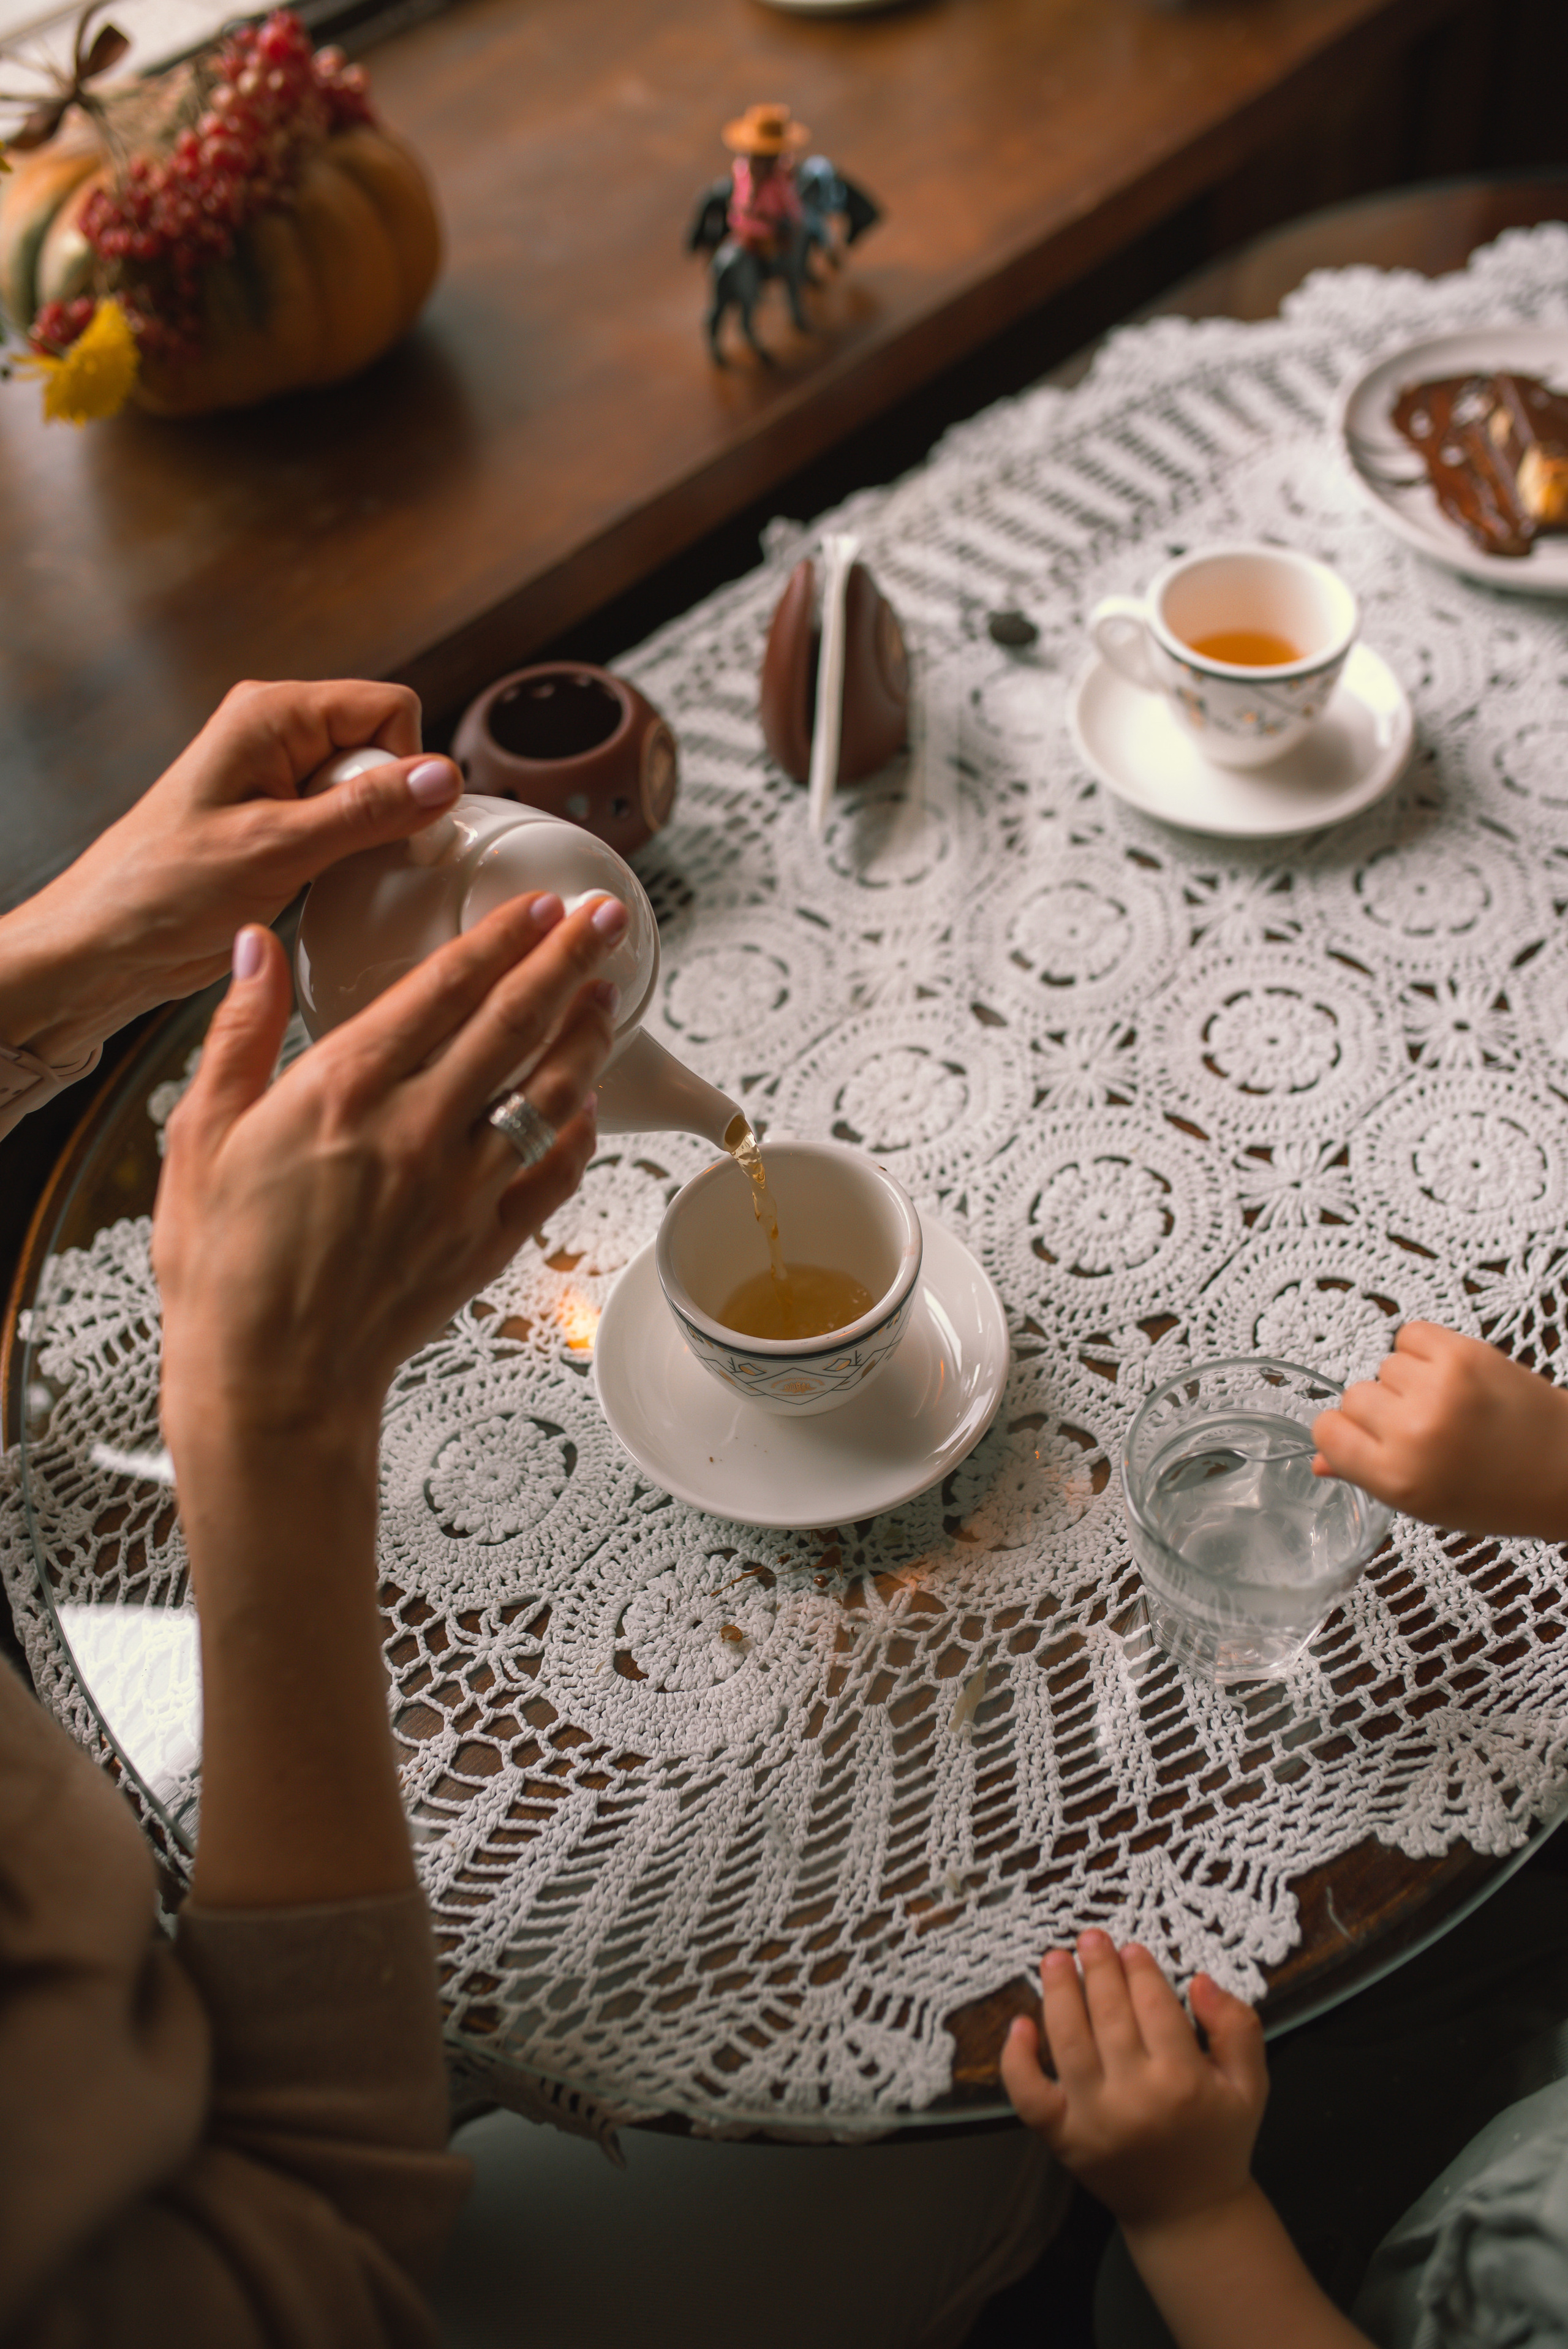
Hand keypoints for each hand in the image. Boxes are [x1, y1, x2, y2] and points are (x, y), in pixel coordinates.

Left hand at [0, 679, 461, 1067]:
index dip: (407, 766)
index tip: (395, 825)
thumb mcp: (277, 849)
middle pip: (385, 749)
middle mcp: (278, 735)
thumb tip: (443, 777)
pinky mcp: (284, 821)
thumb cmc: (163, 889)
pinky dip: (352, 855)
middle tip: (346, 855)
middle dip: (386, 805)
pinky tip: (324, 883)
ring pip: (372, 792)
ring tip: (326, 873)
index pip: (388, 708)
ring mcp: (282, 779)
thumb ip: (367, 811)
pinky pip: (349, 825)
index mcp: (270, 715)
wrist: (111, 944)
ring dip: (369, 835)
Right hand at [154, 888, 621, 1458]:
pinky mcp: (486, 1242)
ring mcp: (462, 1187)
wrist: (269, 1381)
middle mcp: (416, 1128)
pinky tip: (589, 1105)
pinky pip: (553, 1174)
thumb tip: (256, 946)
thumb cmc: (224, 1266)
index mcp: (343, 1089)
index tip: (538, 903)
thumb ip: (237, 1032)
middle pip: (515, 1022)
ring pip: (550, 1091)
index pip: (444, 988)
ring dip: (587, 1035)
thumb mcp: (200, 1135)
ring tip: (609, 993)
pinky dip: (579, 1132)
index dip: (501, 938)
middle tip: (609, 918)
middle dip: (570, 960)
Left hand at [1001, 1932, 1266, 2230]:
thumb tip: (1200, 1981)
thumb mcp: (1251, 2085)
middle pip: (1110, 2016)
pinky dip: (1016, 2060)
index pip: (1155, 2006)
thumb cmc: (1219, 2140)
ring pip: (1068, 2042)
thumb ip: (1238, 2028)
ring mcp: (1092, 2120)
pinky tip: (1019, 2024)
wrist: (1188, 2214)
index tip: (1130, 1948)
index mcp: (1184, 2081)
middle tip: (1090, 1938)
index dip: (1140, 1971)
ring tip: (1055, 1959)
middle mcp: (1135, 2098)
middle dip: (1098, 1969)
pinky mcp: (1062, 2139)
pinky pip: (1029, 2095)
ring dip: (1058, 1993)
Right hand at [1311, 1320, 1567, 1537]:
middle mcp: (1414, 1432)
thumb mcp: (1425, 1503)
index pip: (1328, 1432)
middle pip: (1353, 1397)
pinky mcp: (1465, 1353)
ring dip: (1406, 1380)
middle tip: (1421, 1426)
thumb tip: (1320, 1458)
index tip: (1367, 1437)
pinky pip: (1409, 1335)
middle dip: (1380, 1410)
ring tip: (1445, 1403)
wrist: (1567, 1468)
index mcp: (1398, 1478)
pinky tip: (1449, 1375)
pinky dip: (1422, 1350)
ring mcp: (1440, 1389)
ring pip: (1383, 1367)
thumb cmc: (1498, 1493)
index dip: (1345, 1433)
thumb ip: (1367, 1476)